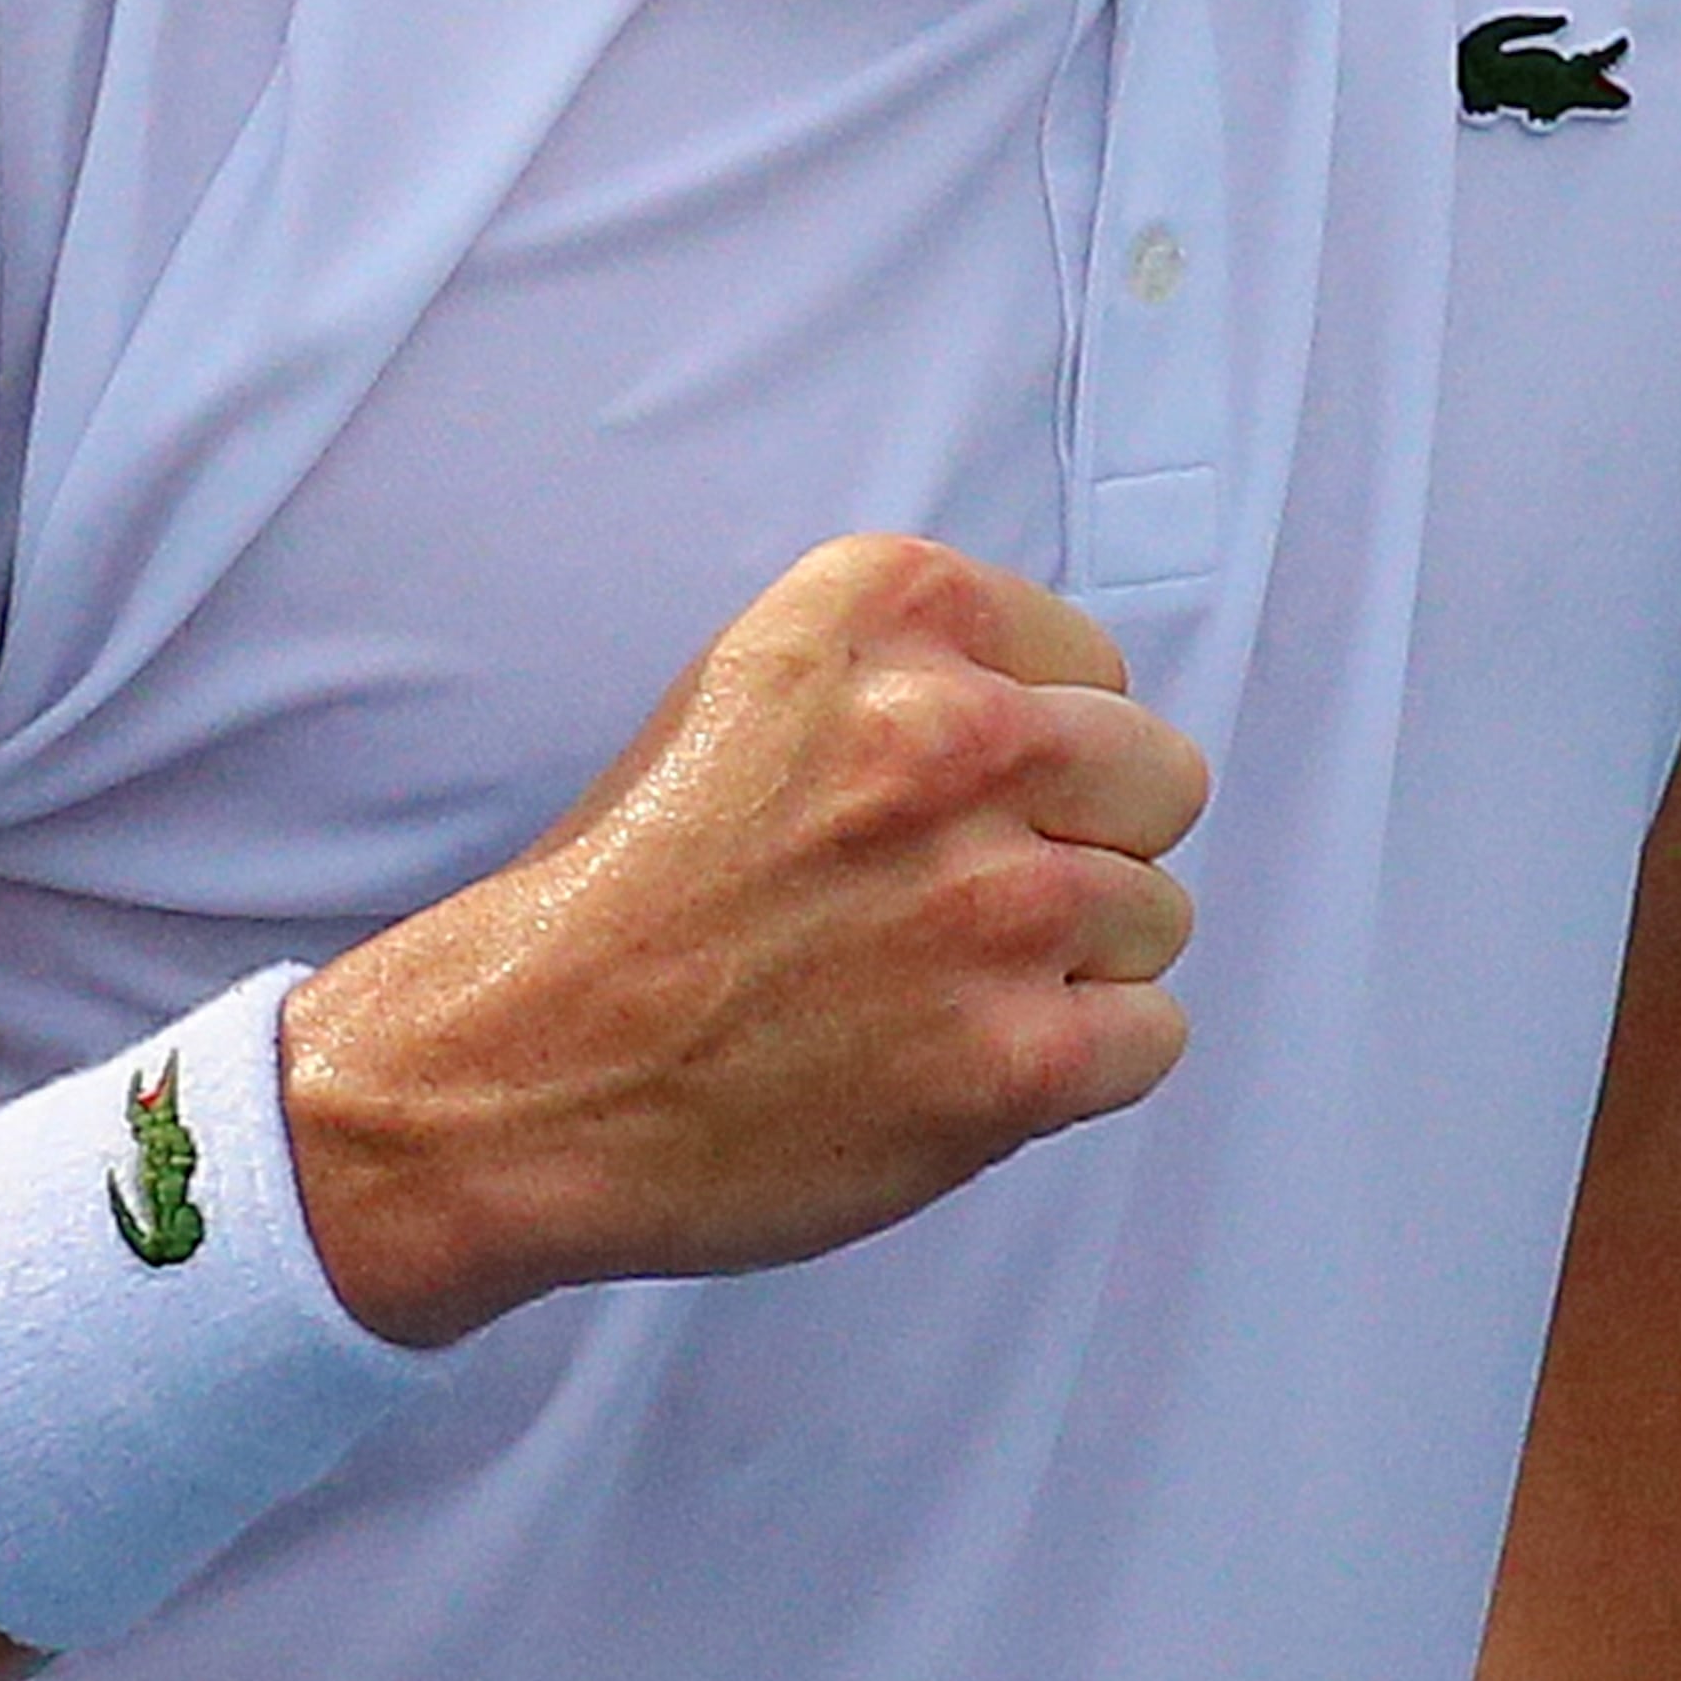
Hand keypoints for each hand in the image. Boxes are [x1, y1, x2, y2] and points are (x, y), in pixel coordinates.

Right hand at [282, 536, 1206, 1345]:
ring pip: (1158, 913)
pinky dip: (1074, 1066)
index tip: (947, 801)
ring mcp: (994, 899)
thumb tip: (1075, 721)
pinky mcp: (1016, 1056)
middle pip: (1157, 774)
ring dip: (1071, 963)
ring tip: (934, 989)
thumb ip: (916, 675)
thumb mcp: (753, 684)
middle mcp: (951, 732)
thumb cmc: (633, 890)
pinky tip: (958, 1062)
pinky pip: (1152, 1036)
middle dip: (1083, 838)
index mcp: (884, 612)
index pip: (1092, 660)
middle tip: (964, 901)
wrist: (522, 1068)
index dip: (1033, 743)